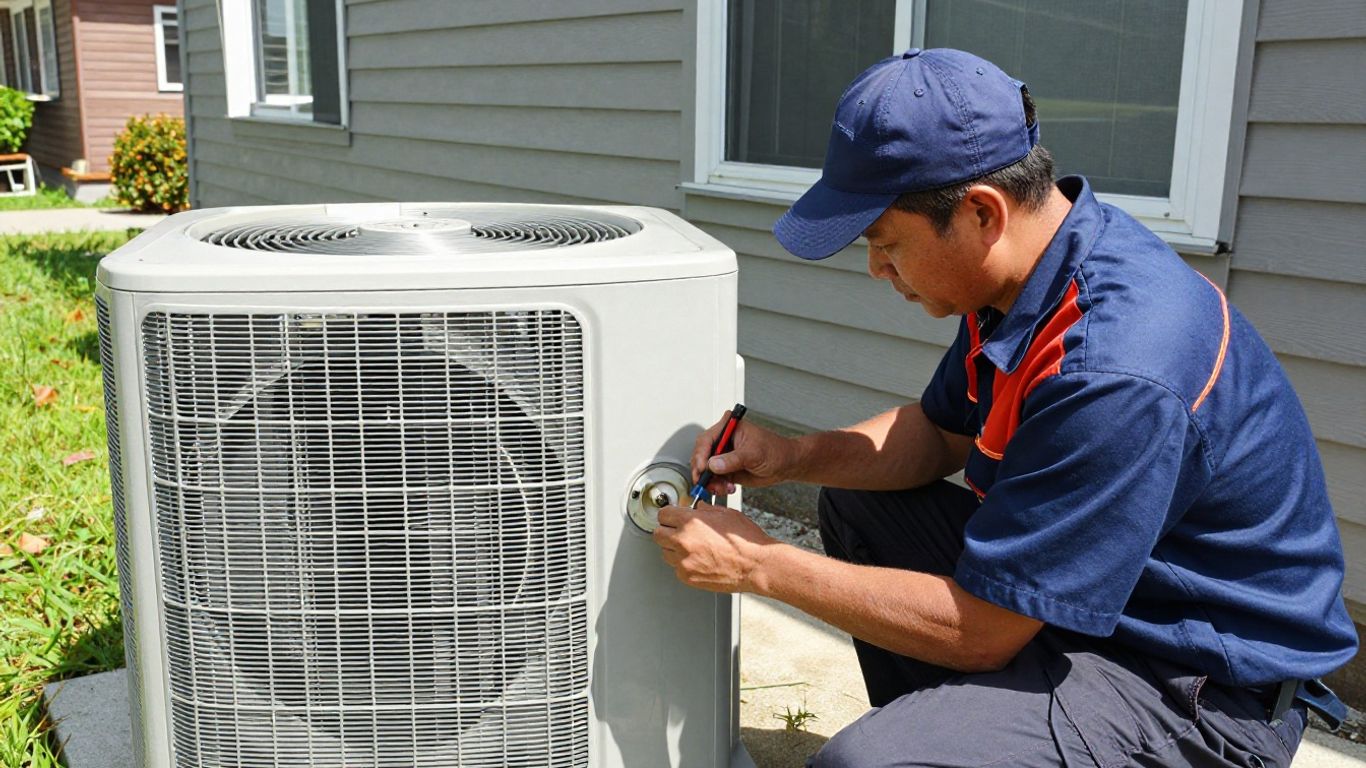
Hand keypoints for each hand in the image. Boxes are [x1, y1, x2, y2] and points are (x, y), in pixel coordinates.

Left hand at [652, 502, 776, 593]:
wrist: (755, 565)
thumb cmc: (745, 541)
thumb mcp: (726, 514)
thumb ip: (705, 509)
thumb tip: (697, 508)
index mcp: (690, 521)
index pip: (663, 514)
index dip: (669, 515)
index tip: (672, 518)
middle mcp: (683, 540)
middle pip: (658, 534)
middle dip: (668, 531)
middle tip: (679, 532)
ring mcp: (683, 561)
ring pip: (665, 552)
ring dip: (674, 549)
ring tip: (693, 548)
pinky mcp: (687, 577)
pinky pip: (676, 568)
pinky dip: (684, 564)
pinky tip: (699, 560)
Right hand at [691, 411, 798, 495]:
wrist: (785, 465)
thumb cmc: (775, 451)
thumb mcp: (754, 453)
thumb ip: (733, 459)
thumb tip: (713, 464)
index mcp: (728, 428)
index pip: (706, 440)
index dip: (701, 455)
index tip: (702, 468)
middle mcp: (722, 441)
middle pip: (701, 455)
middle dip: (703, 472)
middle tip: (707, 482)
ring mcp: (723, 456)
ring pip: (705, 470)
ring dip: (711, 482)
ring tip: (723, 487)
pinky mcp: (725, 469)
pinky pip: (713, 479)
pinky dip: (717, 486)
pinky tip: (728, 488)